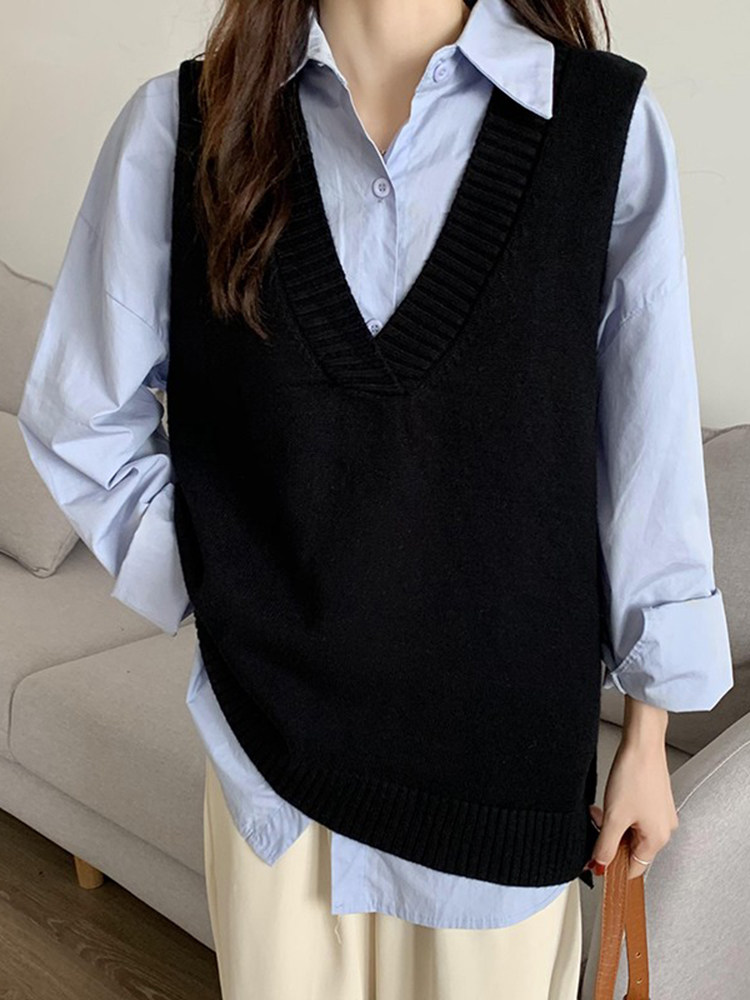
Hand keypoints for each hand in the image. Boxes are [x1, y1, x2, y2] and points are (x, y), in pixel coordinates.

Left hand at [586, 696, 678, 879]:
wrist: (642, 743)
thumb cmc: (634, 775)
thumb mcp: (613, 817)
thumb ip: (605, 846)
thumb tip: (600, 865)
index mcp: (657, 839)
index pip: (634, 868)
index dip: (612, 867)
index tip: (595, 862)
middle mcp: (664, 828)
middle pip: (631, 848)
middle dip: (610, 840)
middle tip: (596, 825)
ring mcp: (660, 813)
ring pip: (631, 830)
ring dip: (613, 824)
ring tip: (600, 810)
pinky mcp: (655, 799)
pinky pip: (634, 816)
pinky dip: (620, 812)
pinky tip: (609, 800)